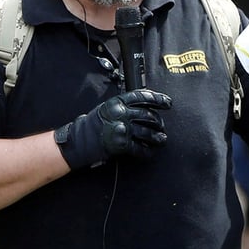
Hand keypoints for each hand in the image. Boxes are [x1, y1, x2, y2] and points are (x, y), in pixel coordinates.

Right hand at [55, 89, 171, 169]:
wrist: (81, 140)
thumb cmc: (94, 124)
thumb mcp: (107, 108)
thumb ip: (124, 106)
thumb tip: (144, 106)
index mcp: (118, 102)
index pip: (142, 96)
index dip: (158, 99)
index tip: (168, 103)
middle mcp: (121, 114)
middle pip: (148, 115)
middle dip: (158, 122)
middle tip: (161, 126)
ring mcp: (122, 129)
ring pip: (148, 132)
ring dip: (157, 137)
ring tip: (162, 139)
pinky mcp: (122, 144)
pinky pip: (140, 148)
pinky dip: (147, 151)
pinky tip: (151, 151)